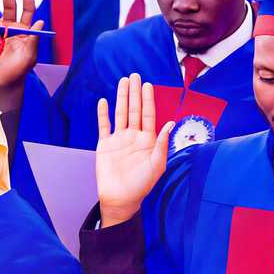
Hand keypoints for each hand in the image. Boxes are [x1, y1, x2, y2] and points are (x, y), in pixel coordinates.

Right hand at [96, 74, 172, 227]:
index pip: (148, 115)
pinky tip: (104, 102)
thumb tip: (170, 123)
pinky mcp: (105, 145)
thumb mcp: (157, 165)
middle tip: (134, 75)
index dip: (148, 100)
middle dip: (134, 93)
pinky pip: (104, 126)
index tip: (148, 85)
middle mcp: (134, 136)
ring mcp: (119, 139)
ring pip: (120, 113)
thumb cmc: (142, 185)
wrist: (120, 198)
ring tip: (122, 82)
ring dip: (121, 97)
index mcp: (148, 140)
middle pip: (134, 109)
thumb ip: (162, 144)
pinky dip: (103, 114)